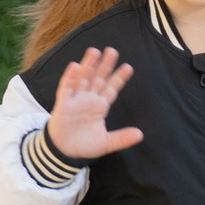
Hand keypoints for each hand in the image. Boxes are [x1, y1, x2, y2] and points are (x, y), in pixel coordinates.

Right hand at [47, 47, 142, 161]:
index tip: (129, 67)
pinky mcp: (63, 103)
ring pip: (82, 78)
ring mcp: (76, 99)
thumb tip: (140, 135)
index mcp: (100, 106)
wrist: (64, 153)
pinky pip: (66, 88)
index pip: (111, 88)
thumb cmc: (84, 145)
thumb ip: (122, 138)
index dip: (119, 78)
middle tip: (113, 51)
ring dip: (88, 65)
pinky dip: (70, 77)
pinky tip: (75, 66)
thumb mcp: (106, 143)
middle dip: (105, 65)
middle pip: (98, 78)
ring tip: (94, 52)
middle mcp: (89, 99)